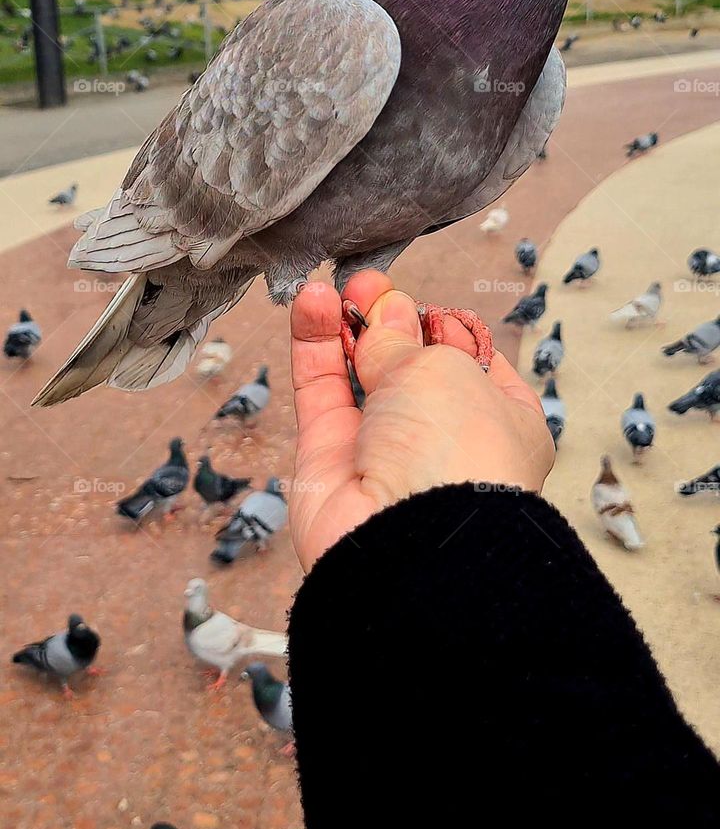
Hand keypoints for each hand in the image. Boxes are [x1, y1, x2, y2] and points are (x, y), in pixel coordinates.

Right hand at [289, 270, 554, 571]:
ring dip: (344, 328)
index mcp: (504, 422)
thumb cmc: (459, 451)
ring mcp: (386, 454)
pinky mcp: (331, 464)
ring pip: (359, 377)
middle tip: (364, 284)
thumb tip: (386, 309)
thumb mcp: (442, 368)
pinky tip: (309, 304)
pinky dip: (314, 349)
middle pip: (410, 367)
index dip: (442, 326)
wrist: (413, 544)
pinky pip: (322, 395)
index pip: (473, 363)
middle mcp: (446, 440)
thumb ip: (404, 338)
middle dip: (387, 321)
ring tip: (330, 286)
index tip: (417, 301)